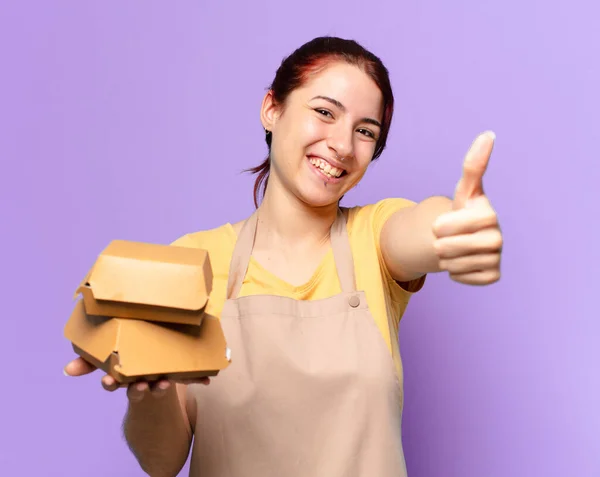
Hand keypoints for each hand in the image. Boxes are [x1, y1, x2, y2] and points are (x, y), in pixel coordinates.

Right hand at [63, 357, 209, 402]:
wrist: (157, 354)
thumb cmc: (130, 350)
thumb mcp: (109, 353)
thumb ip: (90, 360)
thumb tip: (67, 369)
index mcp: (123, 371)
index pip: (112, 381)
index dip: (110, 382)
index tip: (108, 381)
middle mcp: (140, 377)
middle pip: (136, 385)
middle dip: (137, 387)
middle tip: (139, 385)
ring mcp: (158, 376)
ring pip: (159, 384)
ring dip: (162, 386)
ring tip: (166, 383)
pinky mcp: (177, 374)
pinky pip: (187, 378)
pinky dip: (197, 378)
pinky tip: (206, 380)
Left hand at [432, 131, 502, 284]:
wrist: (465, 238)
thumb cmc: (463, 211)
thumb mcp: (464, 190)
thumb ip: (473, 165)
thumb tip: (488, 134)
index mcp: (489, 214)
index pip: (451, 225)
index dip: (441, 225)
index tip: (443, 223)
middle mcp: (498, 237)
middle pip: (449, 247)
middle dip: (440, 243)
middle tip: (446, 237)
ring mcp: (497, 258)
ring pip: (453, 265)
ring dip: (446, 258)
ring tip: (455, 248)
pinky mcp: (492, 276)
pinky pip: (461, 278)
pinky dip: (455, 272)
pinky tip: (463, 261)